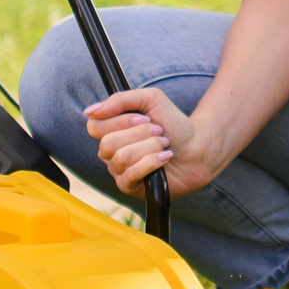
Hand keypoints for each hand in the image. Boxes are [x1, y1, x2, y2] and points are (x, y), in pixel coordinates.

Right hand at [85, 87, 208, 194]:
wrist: (198, 147)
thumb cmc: (173, 124)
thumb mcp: (150, 100)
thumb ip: (120, 100)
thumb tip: (90, 111)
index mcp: (111, 131)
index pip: (95, 127)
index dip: (120, 121)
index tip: (145, 118)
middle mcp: (111, 152)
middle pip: (107, 144)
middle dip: (140, 134)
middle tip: (160, 132)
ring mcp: (119, 171)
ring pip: (121, 159)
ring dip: (150, 147)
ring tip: (165, 144)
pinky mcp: (131, 187)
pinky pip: (130, 175)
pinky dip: (152, 162)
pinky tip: (165, 158)